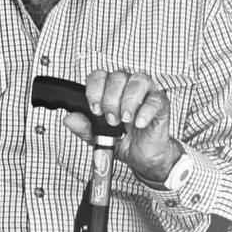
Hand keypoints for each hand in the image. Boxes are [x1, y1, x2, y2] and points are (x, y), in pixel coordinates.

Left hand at [65, 69, 184, 182]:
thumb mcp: (97, 136)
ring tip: (124, 119)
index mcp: (110, 90)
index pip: (98, 75)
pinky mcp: (161, 104)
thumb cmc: (123, 140)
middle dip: (110, 99)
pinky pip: (156, 99)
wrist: (143, 156)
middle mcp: (128, 86)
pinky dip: (145, 111)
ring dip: (128, 101)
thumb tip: (69, 119)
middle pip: (117, 76)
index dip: (94, 90)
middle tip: (110, 119)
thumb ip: (83, 126)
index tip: (94, 109)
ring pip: (138, 81)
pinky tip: (139, 123)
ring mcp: (146, 93)